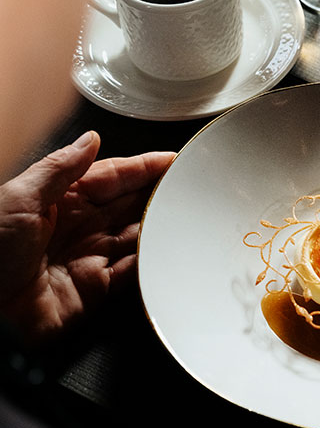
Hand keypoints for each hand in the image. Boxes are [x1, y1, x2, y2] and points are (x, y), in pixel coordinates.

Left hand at [0, 131, 173, 346]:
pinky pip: (131, 272)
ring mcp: (88, 256)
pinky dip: (151, 261)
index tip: (173, 159)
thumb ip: (60, 168)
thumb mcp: (19, 197)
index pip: (112, 175)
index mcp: (59, 198)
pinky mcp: (95, 288)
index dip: (144, 167)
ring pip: (136, 235)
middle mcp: (78, 225)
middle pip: (130, 203)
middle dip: (160, 193)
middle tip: (192, 185)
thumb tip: (91, 138)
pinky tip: (167, 250)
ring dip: (160, 225)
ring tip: (188, 214)